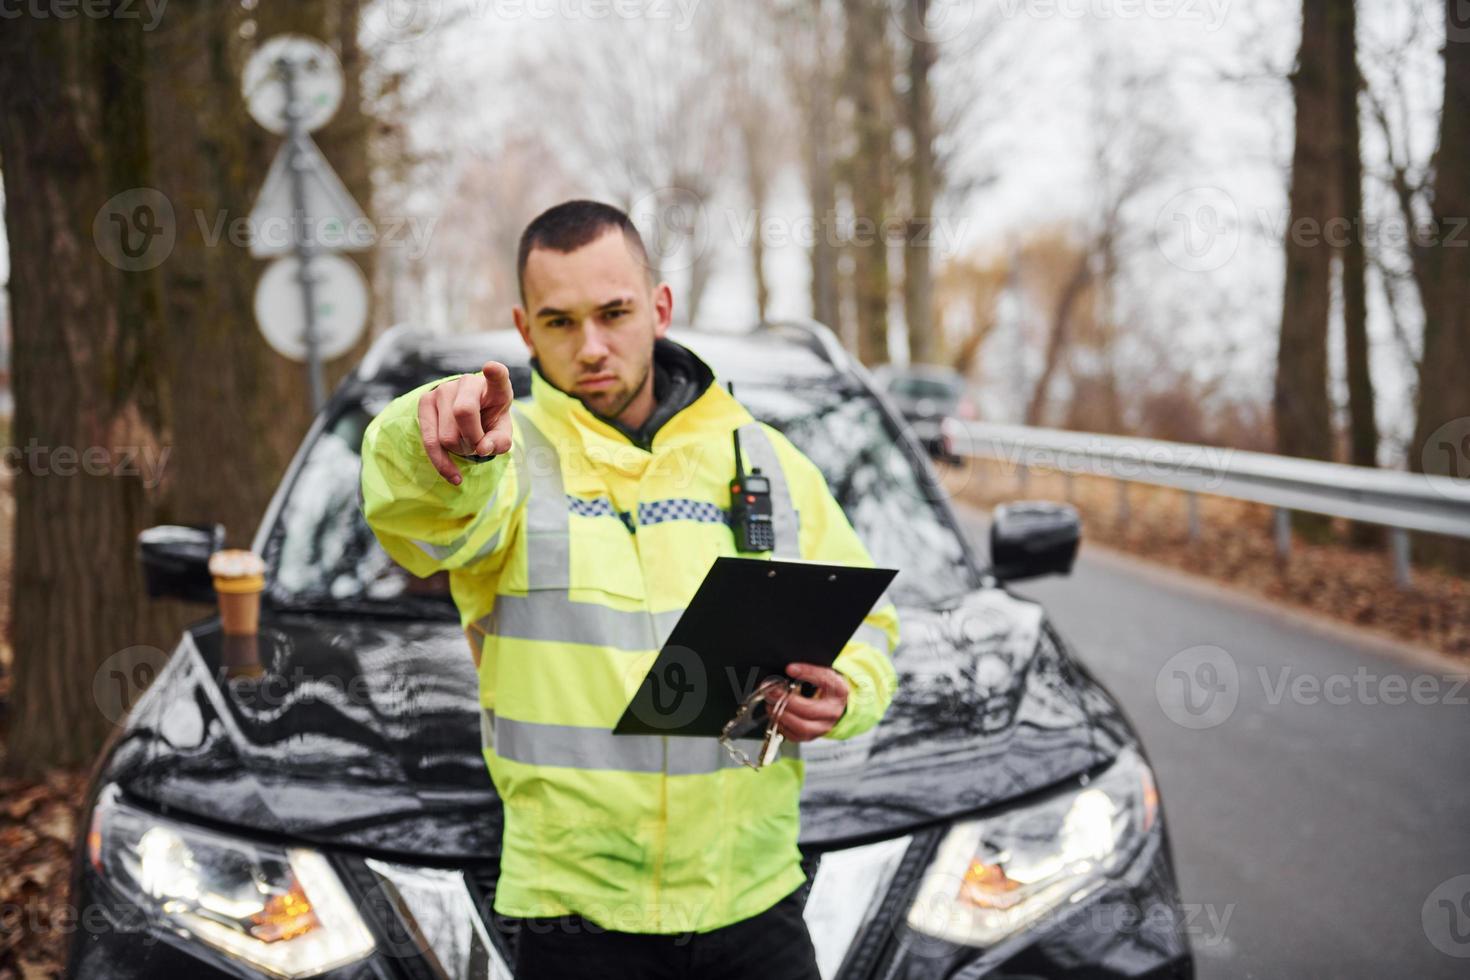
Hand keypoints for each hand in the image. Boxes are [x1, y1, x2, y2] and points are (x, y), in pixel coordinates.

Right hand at [417, 360, 513, 484]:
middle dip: (472, 440)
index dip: (495, 373)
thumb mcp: (501, 434)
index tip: (491, 368)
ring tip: (466, 445)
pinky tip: (454, 475)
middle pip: (463, 414)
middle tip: (478, 445)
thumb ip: (500, 442)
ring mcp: (443, 390)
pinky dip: (442, 463)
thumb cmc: (489, 424)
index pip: (497, 377)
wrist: (468, 419)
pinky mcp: (425, 401)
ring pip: (446, 434)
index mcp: (495, 388)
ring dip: (459, 450)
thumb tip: (483, 448)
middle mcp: (468, 383)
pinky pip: (429, 440)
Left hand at [764, 663, 849, 741]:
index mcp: (838, 692)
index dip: (806, 673)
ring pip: (802, 728)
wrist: (835, 706)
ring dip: (782, 716)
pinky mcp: (811, 736)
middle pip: (809, 710)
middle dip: (787, 701)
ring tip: (771, 705)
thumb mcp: (824, 675)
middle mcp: (832, 712)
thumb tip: (791, 670)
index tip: (790, 669)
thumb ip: (809, 670)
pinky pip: (795, 736)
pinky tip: (777, 715)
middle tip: (773, 692)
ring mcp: (822, 727)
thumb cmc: (828, 690)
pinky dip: (782, 726)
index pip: (824, 681)